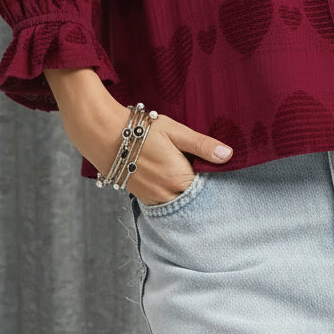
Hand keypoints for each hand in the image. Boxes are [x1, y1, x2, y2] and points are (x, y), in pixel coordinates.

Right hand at [43, 68, 233, 203]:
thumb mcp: (176, 132)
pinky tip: (171, 181)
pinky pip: (162, 202)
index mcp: (179, 179)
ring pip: (177, 204)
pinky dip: (170, 196)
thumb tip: (228, 155)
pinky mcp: (141, 197)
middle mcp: (166, 195)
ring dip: (184, 195)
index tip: (220, 176)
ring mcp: (152, 198)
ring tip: (187, 177)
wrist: (105, 135)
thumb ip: (202, 146)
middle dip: (200, 192)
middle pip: (192, 201)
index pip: (206, 192)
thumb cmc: (141, 129)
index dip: (214, 184)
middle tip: (205, 177)